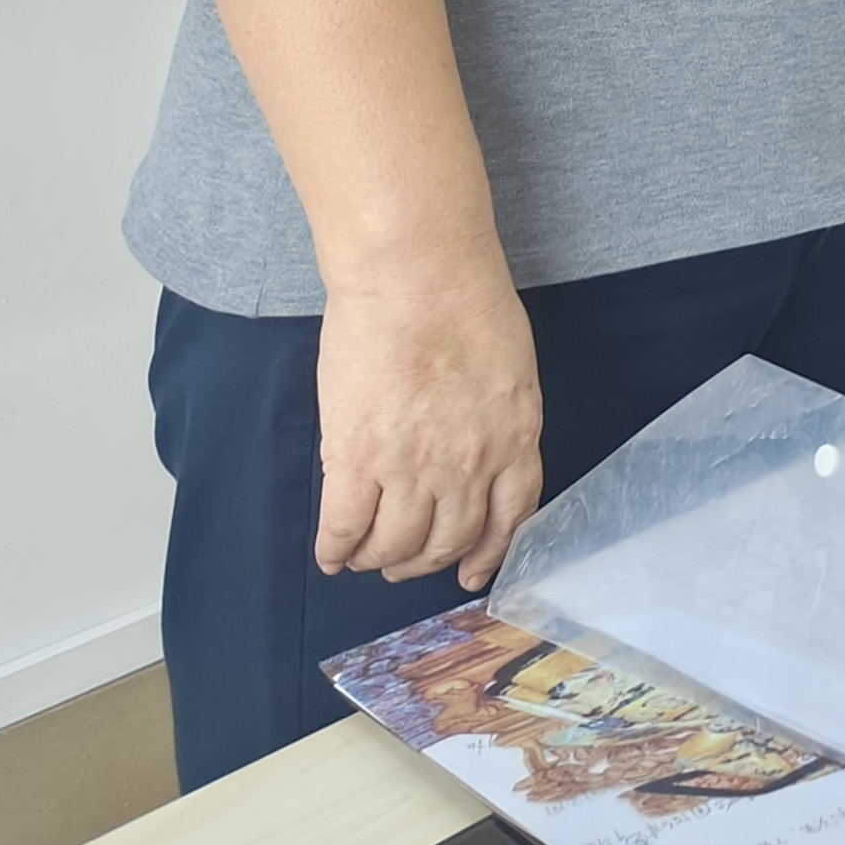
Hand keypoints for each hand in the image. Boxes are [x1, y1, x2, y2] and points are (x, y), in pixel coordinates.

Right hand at [314, 268, 543, 588]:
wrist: (417, 275)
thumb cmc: (465, 299)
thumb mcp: (510, 367)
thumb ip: (497, 415)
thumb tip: (475, 442)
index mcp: (514, 436)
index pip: (510, 515)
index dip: (488, 551)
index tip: (471, 569)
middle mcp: (469, 464)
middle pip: (449, 539)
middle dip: (424, 560)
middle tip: (403, 562)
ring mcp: (412, 467)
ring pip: (396, 543)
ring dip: (378, 558)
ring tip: (365, 557)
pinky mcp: (355, 459)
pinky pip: (344, 526)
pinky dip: (336, 549)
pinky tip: (330, 554)